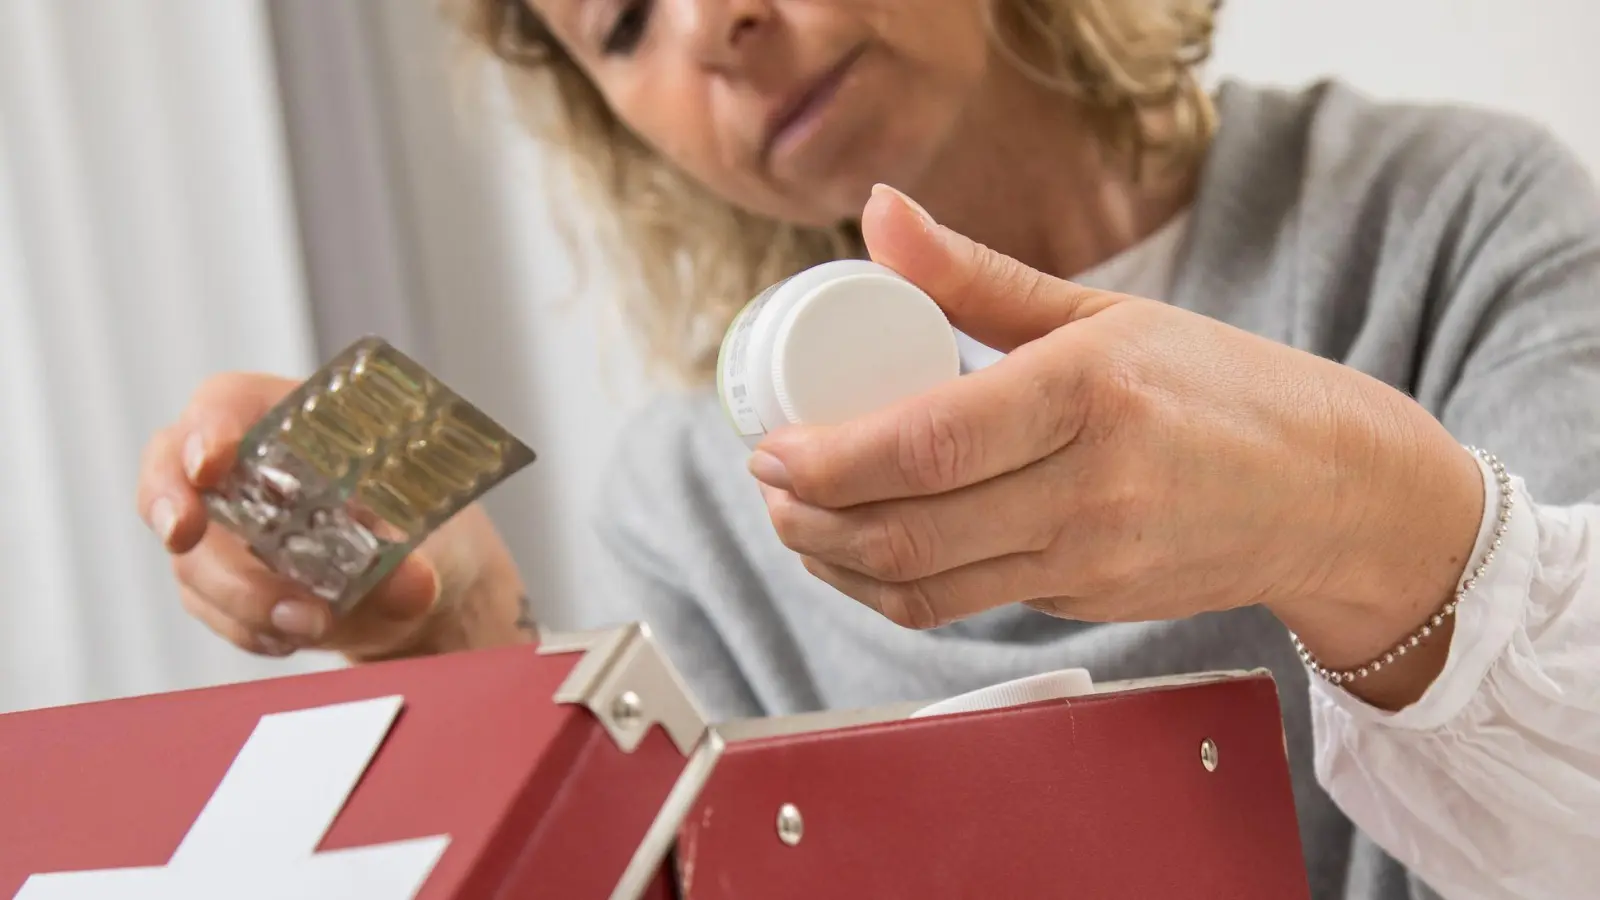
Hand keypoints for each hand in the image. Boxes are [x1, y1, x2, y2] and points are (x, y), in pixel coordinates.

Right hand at [136, 373, 527, 661]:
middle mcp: (243, 468)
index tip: (210, 463)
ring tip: (310, 623)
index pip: (228, 402)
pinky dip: (249, 628)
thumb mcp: (428, 539)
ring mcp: (223, 527)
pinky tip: (294, 636)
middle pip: (170, 467)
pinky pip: (210, 608)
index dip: (208, 425)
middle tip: (186, 537)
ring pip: (191, 556)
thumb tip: (412, 582)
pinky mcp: (220, 582)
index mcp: (293, 423)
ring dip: (239, 596)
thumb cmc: (418, 531)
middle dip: (170, 502)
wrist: (417, 586)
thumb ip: (413, 561)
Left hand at [751, 185, 1482, 704]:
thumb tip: (879, 215)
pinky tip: (865, 553)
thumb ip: (974, 276)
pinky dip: (894, 588)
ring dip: (837, 564)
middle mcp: (1090, 489)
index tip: (771, 448)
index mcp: (1088, 394)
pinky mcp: (1087, 605)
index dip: (826, 459)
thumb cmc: (1222, 388)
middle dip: (808, 520)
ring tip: (797, 526)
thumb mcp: (1103, 312)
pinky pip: (964, 607)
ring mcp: (1090, 561)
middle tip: (768, 488)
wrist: (1333, 492)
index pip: (924, 443)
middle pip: (906, 529)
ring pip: (923, 587)